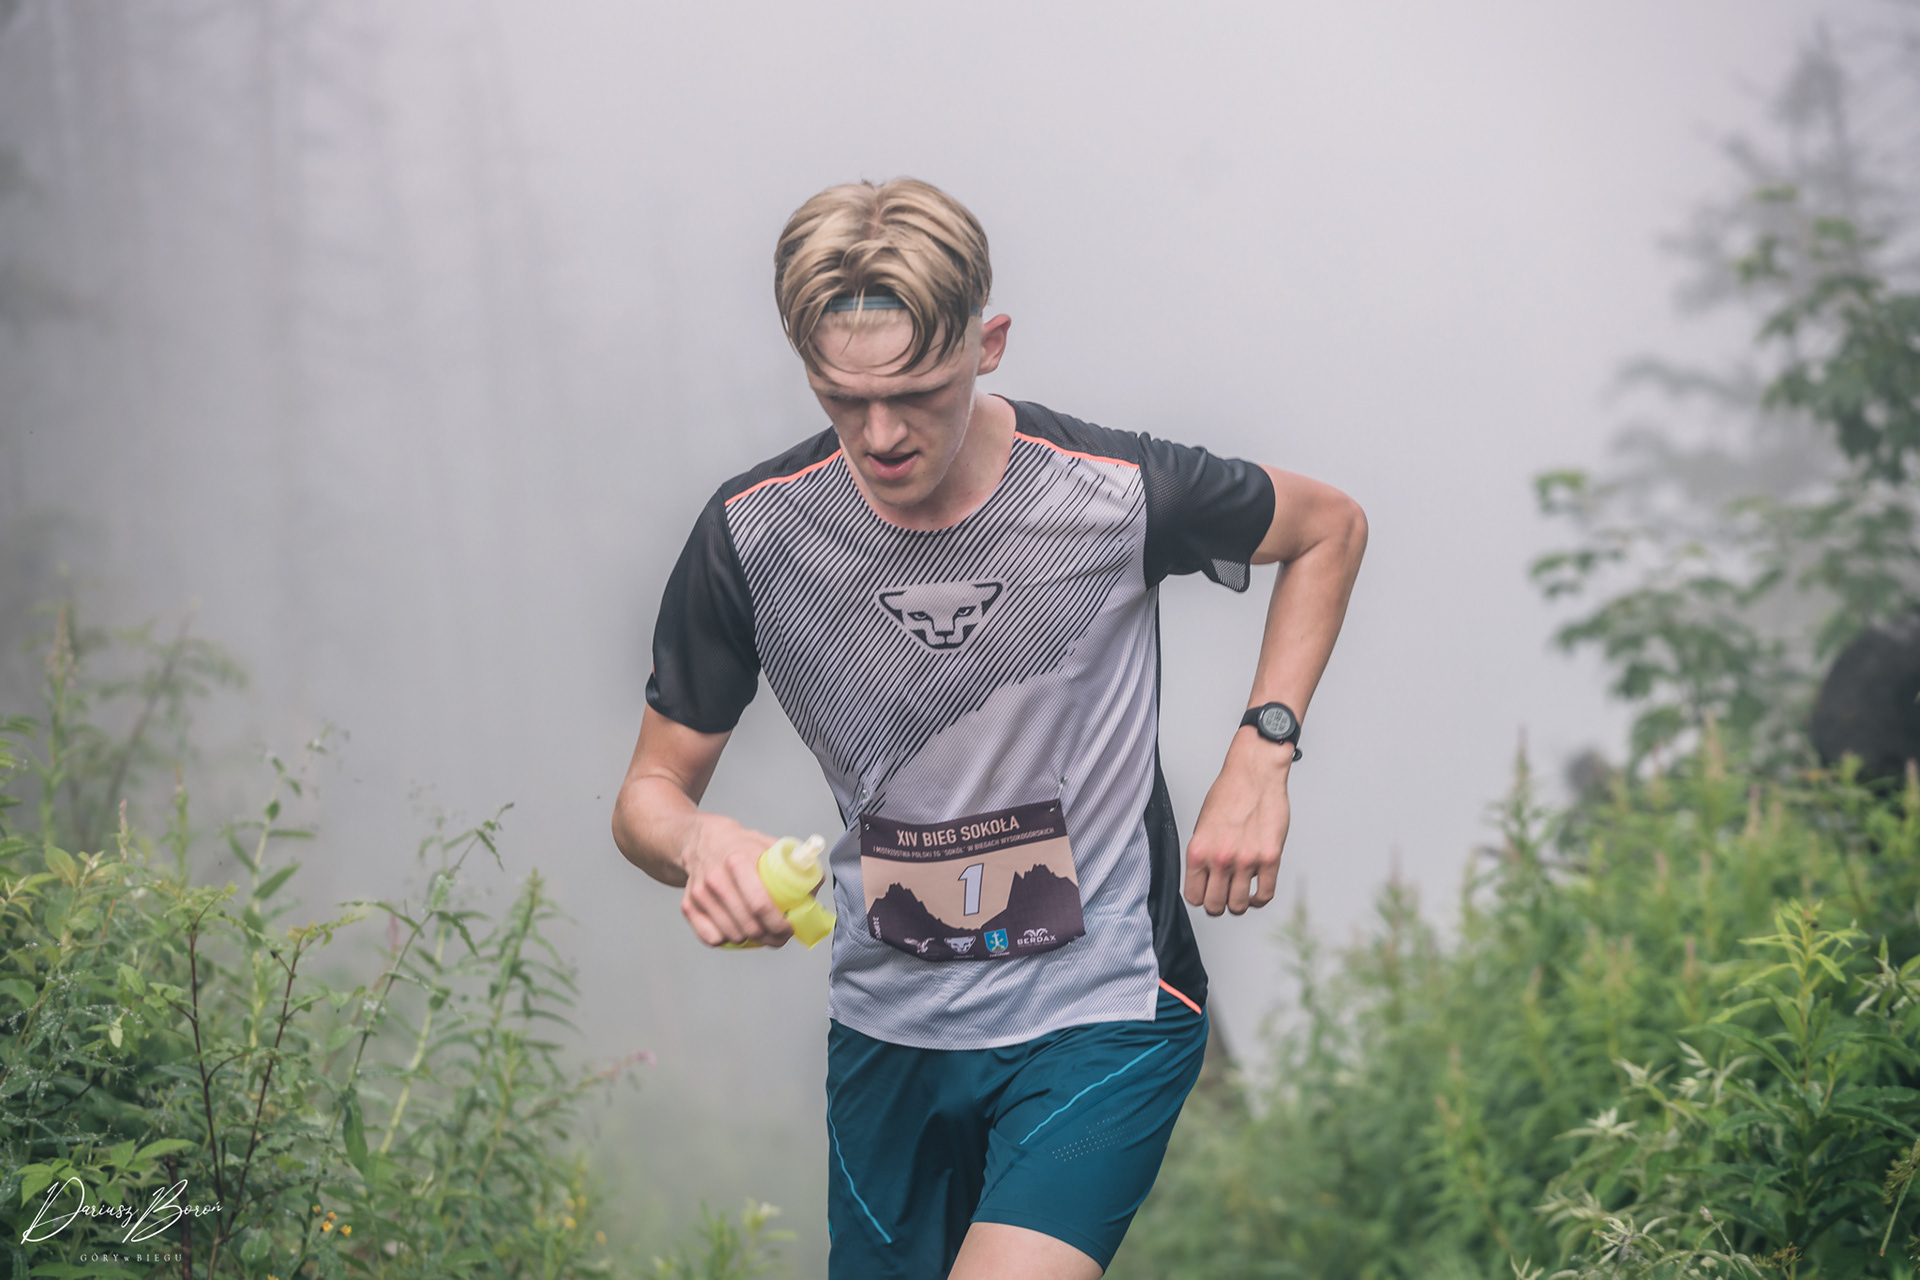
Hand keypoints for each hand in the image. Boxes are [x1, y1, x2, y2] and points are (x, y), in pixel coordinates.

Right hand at [678, 815, 794, 946]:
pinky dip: (727, 940)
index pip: (761, 904)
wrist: (701, 840)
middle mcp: (716, 878)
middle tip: (780, 936)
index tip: (789, 928)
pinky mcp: (688, 905)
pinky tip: (737, 928)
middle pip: (748, 925)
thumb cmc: (740, 846)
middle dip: (770, 937)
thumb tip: (815, 885)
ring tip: (761, 932)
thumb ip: (794, 864)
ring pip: (732, 935)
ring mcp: (700, 894)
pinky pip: (711, 938)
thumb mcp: (768, 845)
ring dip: (751, 940)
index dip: (779, 924)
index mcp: (738, 861)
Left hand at [1184, 731, 1292, 915]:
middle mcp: (1221, 859)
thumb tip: (1205, 879)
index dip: (1201, 897)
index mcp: (1199, 851)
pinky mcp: (1270, 858)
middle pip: (1215, 906)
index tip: (1206, 893)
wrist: (1255, 773)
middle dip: (1218, 904)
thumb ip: (1204, 855)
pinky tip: (1256, 892)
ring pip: (1238, 905)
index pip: (1193, 896)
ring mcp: (1247, 860)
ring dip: (1239, 903)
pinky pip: (1264, 895)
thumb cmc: (1229, 793)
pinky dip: (1259, 899)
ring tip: (1241, 893)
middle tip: (1224, 896)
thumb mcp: (1203, 825)